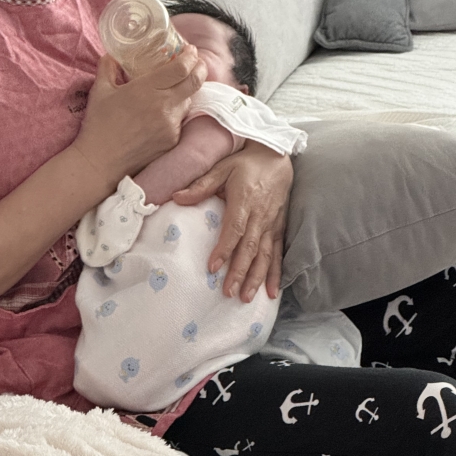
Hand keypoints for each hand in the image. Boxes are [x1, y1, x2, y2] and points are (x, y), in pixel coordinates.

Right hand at [73, 47, 206, 193]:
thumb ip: (108, 68)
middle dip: (200, 68)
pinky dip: (174, 114)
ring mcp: (171, 126)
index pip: (181, 68)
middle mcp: (164, 106)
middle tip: (197, 63)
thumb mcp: (100, 91)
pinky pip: (179, 122)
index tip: (190, 50)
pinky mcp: (172, 142)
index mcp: (147, 89)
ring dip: (185, 93)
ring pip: (187, 103)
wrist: (101, 163)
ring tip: (175, 89)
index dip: (190, 57)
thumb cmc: (99, 125)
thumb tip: (112, 57)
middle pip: (195, 82)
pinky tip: (162, 114)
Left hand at [173, 140, 293, 301]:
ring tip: (245, 297)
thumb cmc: (246, 163)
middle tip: (228, 292)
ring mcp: (272, 225)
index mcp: (244, 201)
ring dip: (256, 278)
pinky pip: (279, 254)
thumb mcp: (222, 168)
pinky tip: (271, 292)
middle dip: (239, 272)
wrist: (277, 157)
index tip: (212, 267)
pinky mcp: (280, 229)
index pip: (234, 229)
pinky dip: (276, 274)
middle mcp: (261, 216)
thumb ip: (201, 185)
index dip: (224, 249)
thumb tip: (176, 197)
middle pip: (250, 248)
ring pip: (265, 256)